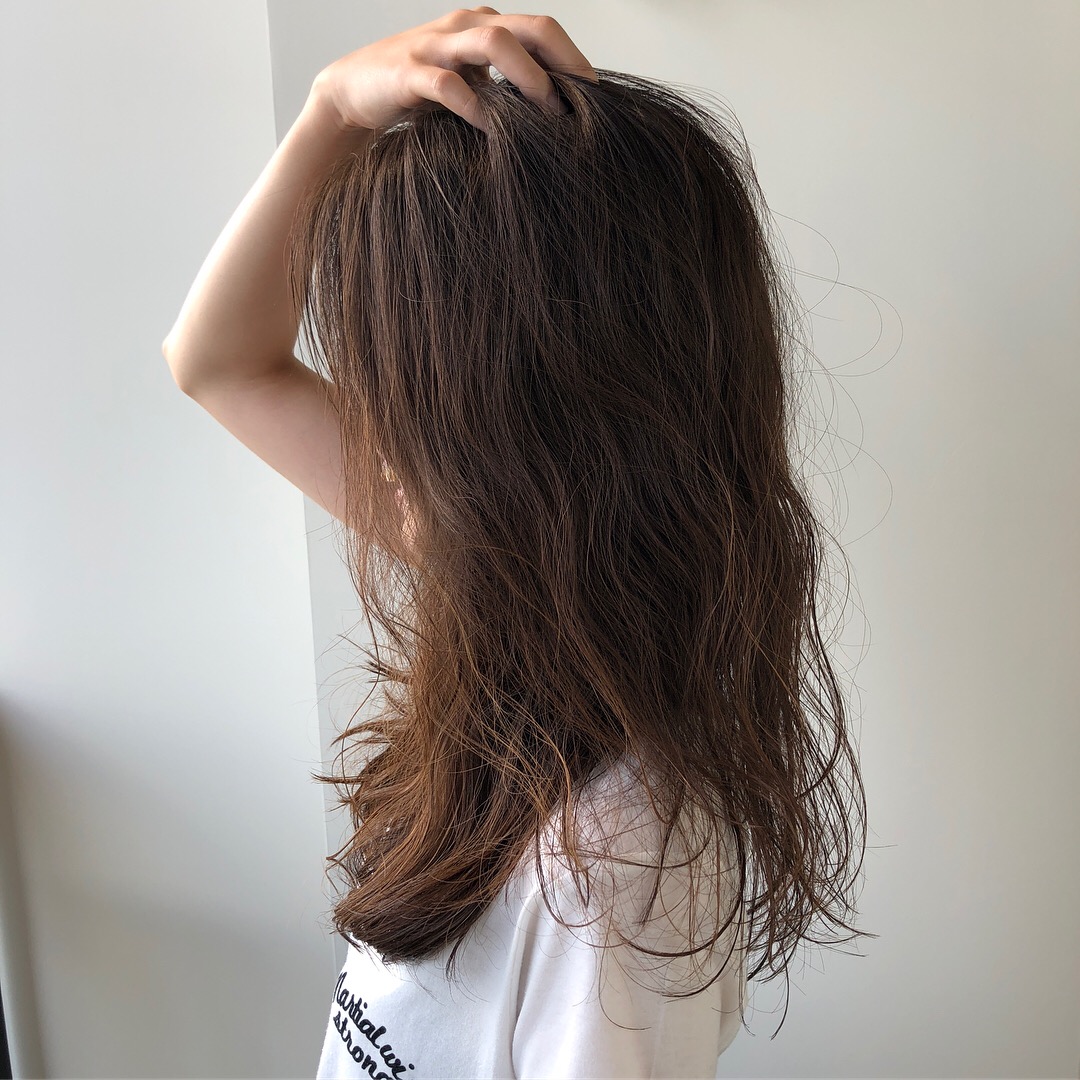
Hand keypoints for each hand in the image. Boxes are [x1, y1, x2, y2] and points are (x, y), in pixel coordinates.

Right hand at [312, 6, 597, 134]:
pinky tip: (494, 132)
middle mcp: (464, 26)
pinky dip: (477, 108)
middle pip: (530, 27)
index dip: (575, 61)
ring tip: (547, 113)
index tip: (597, 99)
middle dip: (563, 63)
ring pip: (494, 42)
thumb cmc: (418, 95)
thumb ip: (504, 91)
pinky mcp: (409, 73)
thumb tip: (555, 118)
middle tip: (582, 105)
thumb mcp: (469, 86)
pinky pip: (450, 85)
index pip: (544, 30)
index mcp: (483, 25)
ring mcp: (436, 46)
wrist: (353, 95)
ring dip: (528, 78)